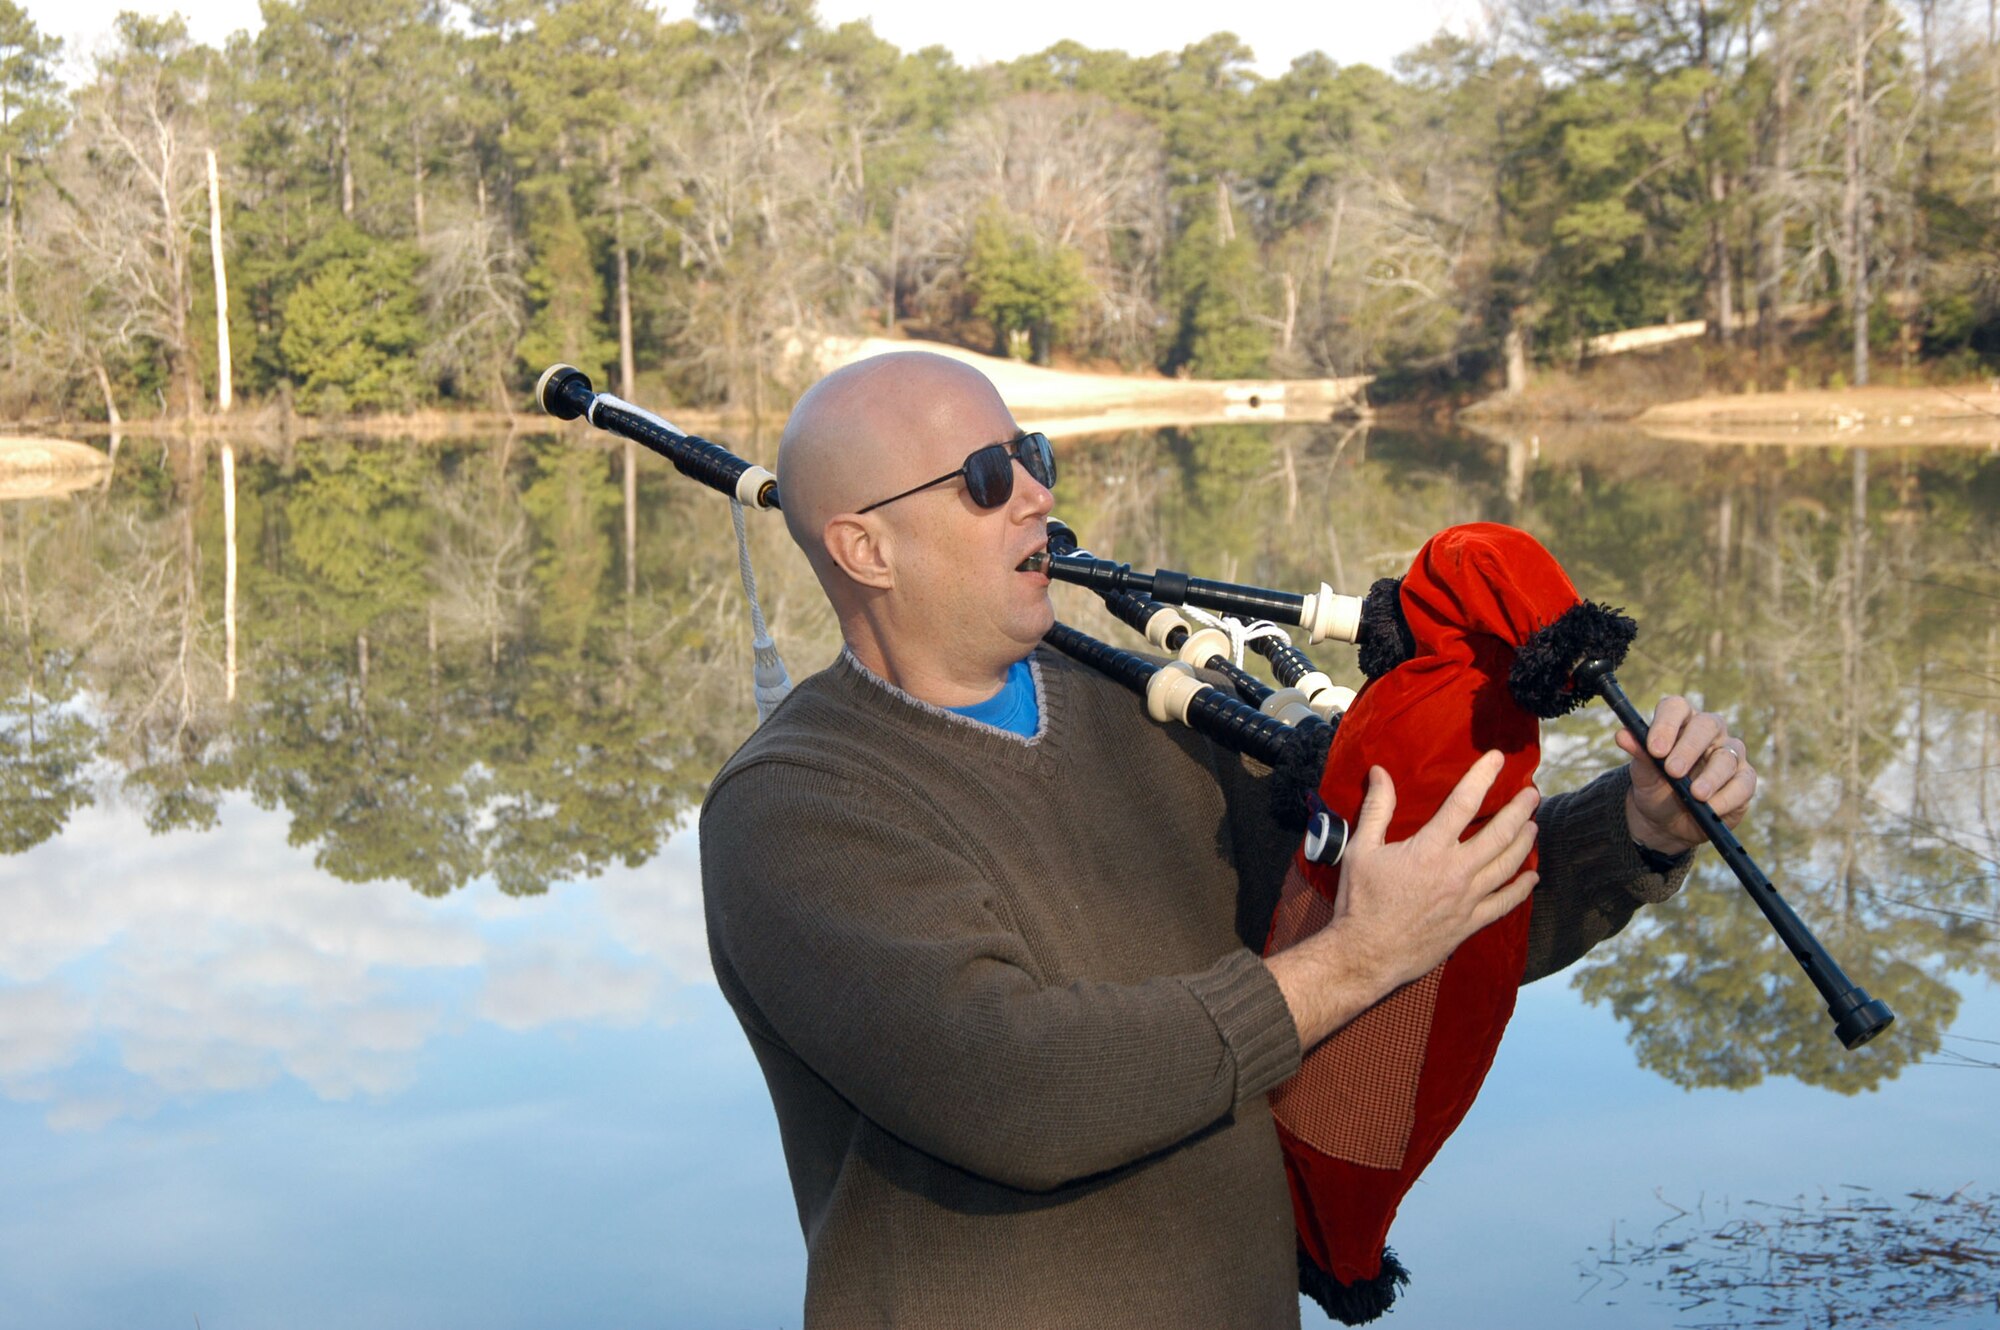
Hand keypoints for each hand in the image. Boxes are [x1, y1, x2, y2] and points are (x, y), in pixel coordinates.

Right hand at [1267, 751, 1539, 1047]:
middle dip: (1520, 809)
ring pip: (1508, 865)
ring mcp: (1467, 899)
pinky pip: (1505, 903)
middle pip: (1500, 833)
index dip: (1483, 776)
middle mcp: (1456, 871)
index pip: (1464, 802)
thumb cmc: (1360, 900)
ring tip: (1533, 826)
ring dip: (1524, 842)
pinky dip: (1521, 888)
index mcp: (1430, 849)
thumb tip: (1380, 772)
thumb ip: (1377, 808)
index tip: (1497, 759)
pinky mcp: (1470, 923)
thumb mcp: (1361, 849)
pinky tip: (1531, 877)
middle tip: (1533, 794)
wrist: (1366, 954)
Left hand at [1615, 695, 1756, 855]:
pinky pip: (1742, 783)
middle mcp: (1709, 732)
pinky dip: (1727, 797)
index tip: (1654, 749)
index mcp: (1680, 722)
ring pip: (1727, 756)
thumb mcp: (1643, 774)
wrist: (1666, 821)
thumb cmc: (1655, 788)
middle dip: (1689, 748)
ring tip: (1696, 794)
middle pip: (1706, 726)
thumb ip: (1638, 754)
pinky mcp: (1743, 780)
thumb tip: (1622, 735)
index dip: (1666, 724)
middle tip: (1672, 771)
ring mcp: (1730, 754)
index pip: (1676, 707)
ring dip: (1711, 776)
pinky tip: (1712, 808)